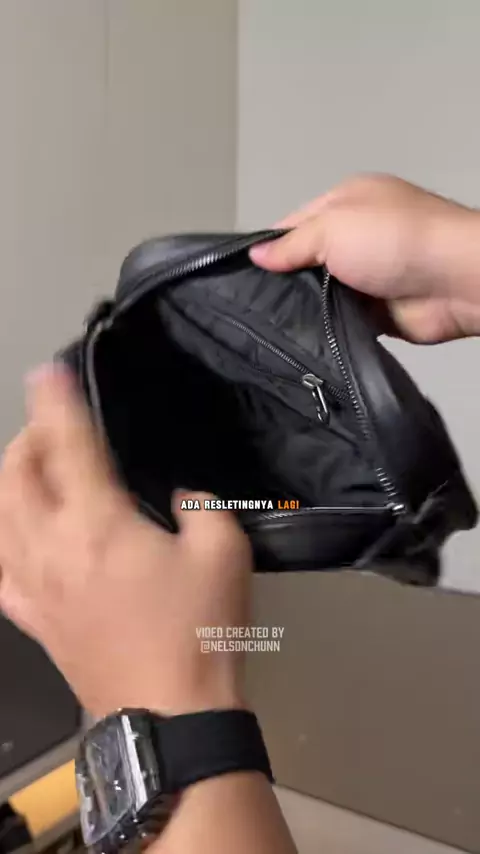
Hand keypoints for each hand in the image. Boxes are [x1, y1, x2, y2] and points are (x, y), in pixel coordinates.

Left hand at [0, 365, 251, 717]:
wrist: (171, 713)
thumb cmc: (198, 630)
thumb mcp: (223, 550)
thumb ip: (199, 504)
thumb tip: (179, 492)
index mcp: (99, 524)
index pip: (69, 446)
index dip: (58, 402)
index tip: (50, 372)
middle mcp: (53, 548)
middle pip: (15, 476)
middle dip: (26, 438)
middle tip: (50, 425)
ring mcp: (34, 585)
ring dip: (9, 483)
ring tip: (30, 470)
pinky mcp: (32, 618)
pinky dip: (1, 543)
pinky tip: (15, 537)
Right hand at [250, 173, 479, 342]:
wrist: (454, 282)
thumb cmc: (398, 240)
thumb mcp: (332, 227)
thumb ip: (291, 244)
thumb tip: (256, 255)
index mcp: (345, 204)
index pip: (293, 225)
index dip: (270, 248)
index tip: (245, 273)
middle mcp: (355, 238)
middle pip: (305, 262)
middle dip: (284, 282)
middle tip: (255, 305)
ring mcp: (366, 276)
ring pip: (319, 295)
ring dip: (305, 308)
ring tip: (274, 325)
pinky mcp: (376, 311)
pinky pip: (339, 321)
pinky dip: (326, 329)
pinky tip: (305, 337)